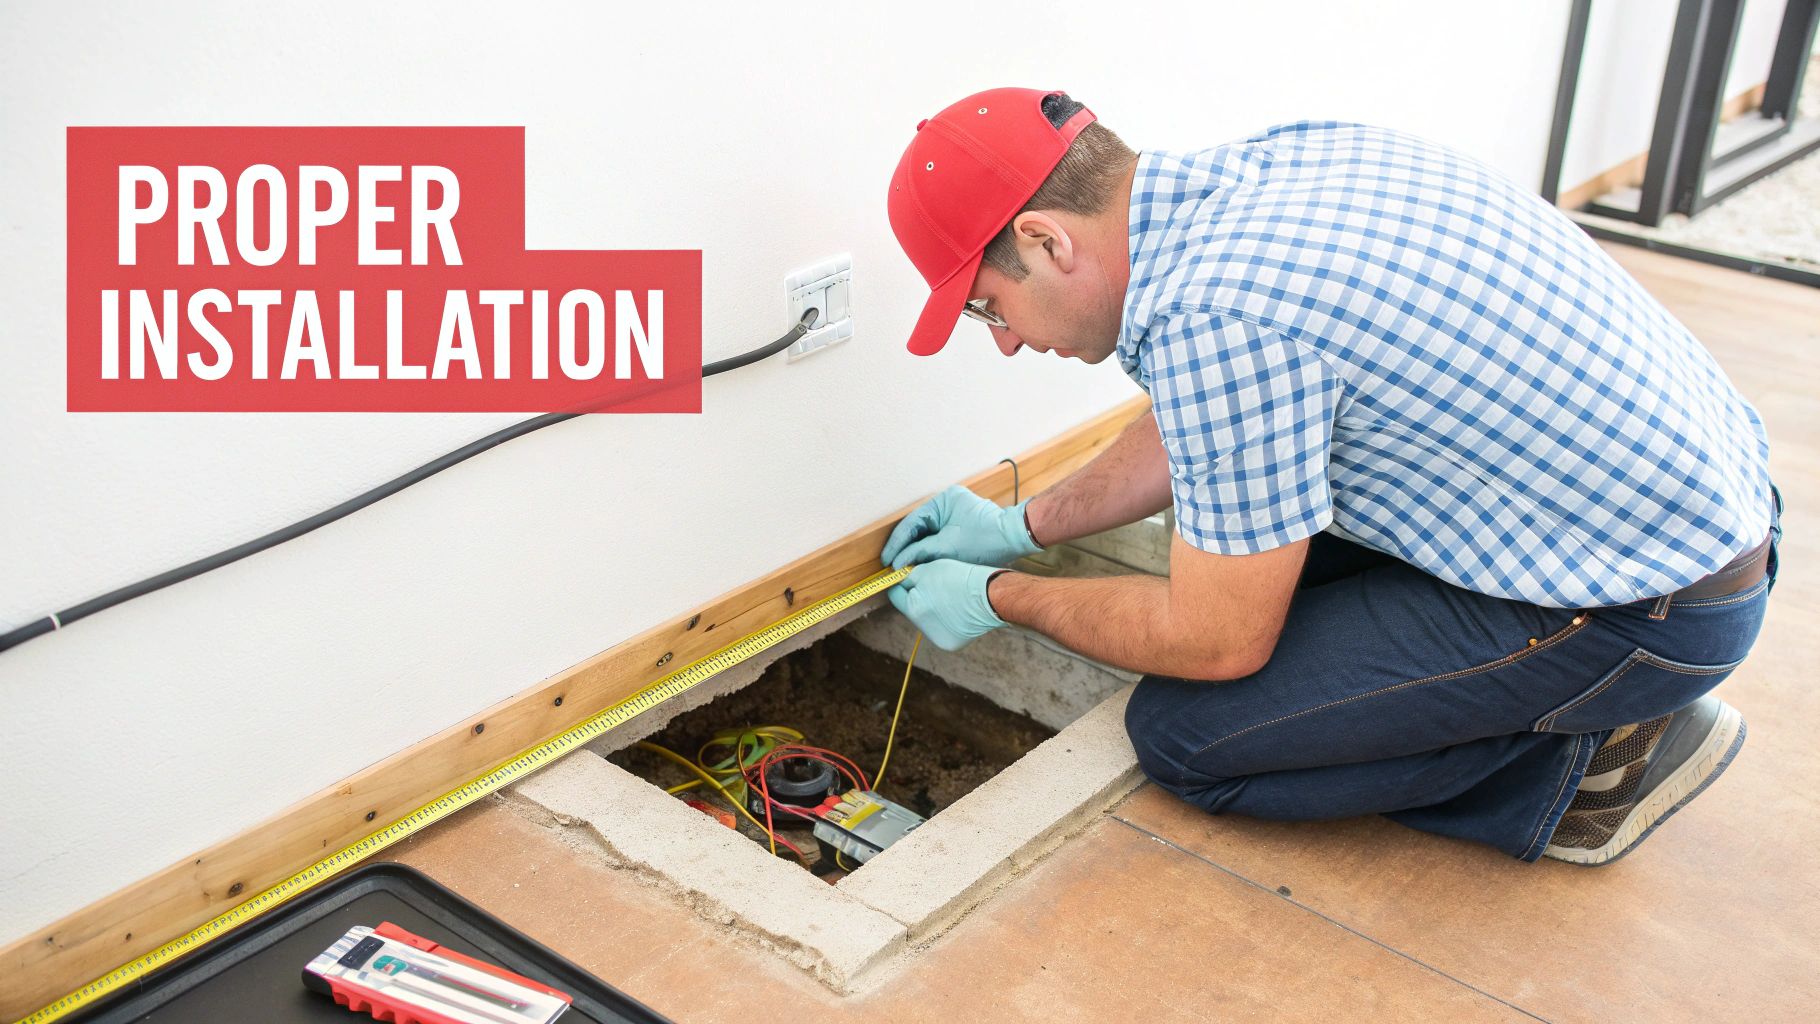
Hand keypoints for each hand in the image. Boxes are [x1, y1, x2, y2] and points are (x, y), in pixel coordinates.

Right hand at [881, 484, 1041, 569]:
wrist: (1016, 539)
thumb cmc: (987, 539)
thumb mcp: (948, 547)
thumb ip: (921, 552)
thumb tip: (899, 562)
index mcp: (943, 500)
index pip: (912, 522)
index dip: (898, 543)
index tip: (887, 560)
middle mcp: (947, 503)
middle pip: (918, 527)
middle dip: (906, 547)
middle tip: (891, 566)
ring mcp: (954, 513)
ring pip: (927, 534)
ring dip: (916, 550)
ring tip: (902, 567)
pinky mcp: (960, 525)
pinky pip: (938, 537)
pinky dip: (929, 550)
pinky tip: (920, 563)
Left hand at [886, 560, 1007, 650]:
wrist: (991, 596)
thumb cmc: (961, 579)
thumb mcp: (929, 570)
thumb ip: (909, 577)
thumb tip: (899, 580)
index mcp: (915, 610)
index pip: (896, 595)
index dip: (902, 584)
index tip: (908, 578)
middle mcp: (924, 629)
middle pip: (912, 608)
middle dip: (918, 597)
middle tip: (935, 586)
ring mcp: (938, 639)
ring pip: (927, 620)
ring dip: (933, 609)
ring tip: (950, 598)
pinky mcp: (951, 644)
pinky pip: (942, 629)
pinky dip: (946, 621)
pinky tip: (958, 611)